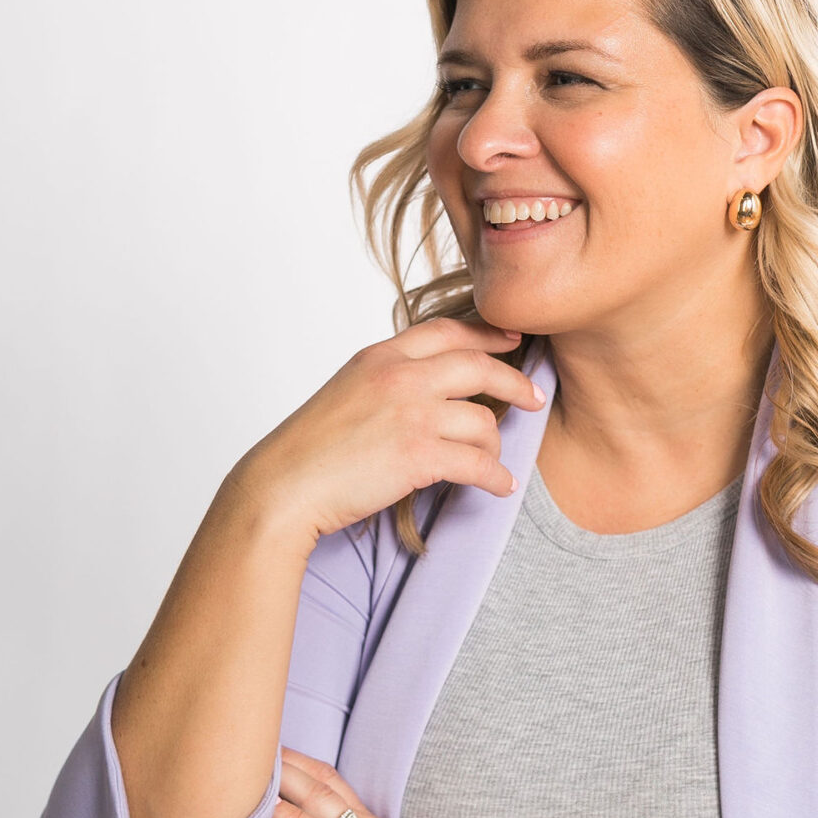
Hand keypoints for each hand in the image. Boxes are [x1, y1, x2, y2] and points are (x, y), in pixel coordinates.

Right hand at [232, 317, 544, 549]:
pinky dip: (496, 477)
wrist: (284, 485)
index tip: (511, 340)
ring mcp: (411, 415)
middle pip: (478, 366)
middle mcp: (399, 377)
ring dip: (497, 443)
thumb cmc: (309, 448)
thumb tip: (427, 386)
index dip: (486, 333)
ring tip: (495, 458)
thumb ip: (387, 379)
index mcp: (380, 356)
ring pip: (483, 420)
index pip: (446, 332)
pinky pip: (478, 464)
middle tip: (533, 395)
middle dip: (514, 380)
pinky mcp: (419, 456)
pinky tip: (499, 485)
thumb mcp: (347, 390)